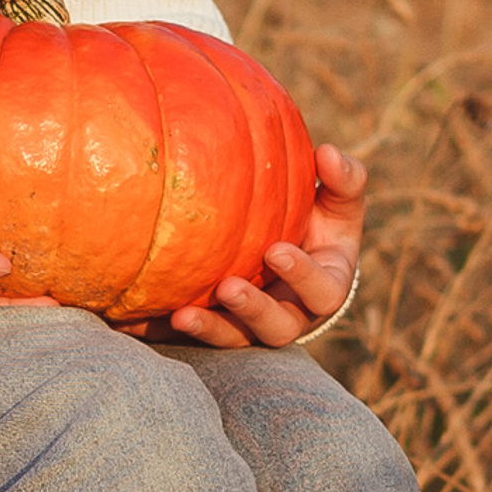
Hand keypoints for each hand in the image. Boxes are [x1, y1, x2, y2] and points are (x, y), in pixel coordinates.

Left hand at [166, 143, 365, 350]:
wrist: (291, 250)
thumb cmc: (320, 220)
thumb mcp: (338, 201)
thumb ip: (343, 179)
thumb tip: (328, 153)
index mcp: (326, 287)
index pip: (323, 292)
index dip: (302, 277)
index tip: (275, 251)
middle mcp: (292, 315)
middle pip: (277, 328)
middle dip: (253, 311)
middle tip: (228, 288)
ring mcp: (255, 326)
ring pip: (236, 339)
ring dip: (211, 328)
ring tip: (182, 316)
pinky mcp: (224, 327)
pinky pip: (201, 333)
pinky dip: (175, 330)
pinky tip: (148, 319)